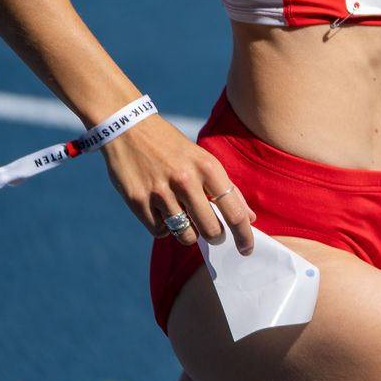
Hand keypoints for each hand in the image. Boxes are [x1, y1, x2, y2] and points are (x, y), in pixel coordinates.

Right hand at [101, 113, 254, 252]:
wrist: (130, 130)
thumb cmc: (174, 149)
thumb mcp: (204, 161)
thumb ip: (227, 189)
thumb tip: (250, 218)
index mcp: (208, 167)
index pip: (234, 211)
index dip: (244, 235)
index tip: (247, 250)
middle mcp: (185, 180)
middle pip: (211, 229)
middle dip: (216, 237)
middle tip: (214, 233)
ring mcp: (160, 192)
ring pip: (185, 235)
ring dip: (189, 234)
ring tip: (185, 218)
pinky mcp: (138, 201)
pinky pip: (160, 232)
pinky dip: (164, 228)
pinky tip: (162, 212)